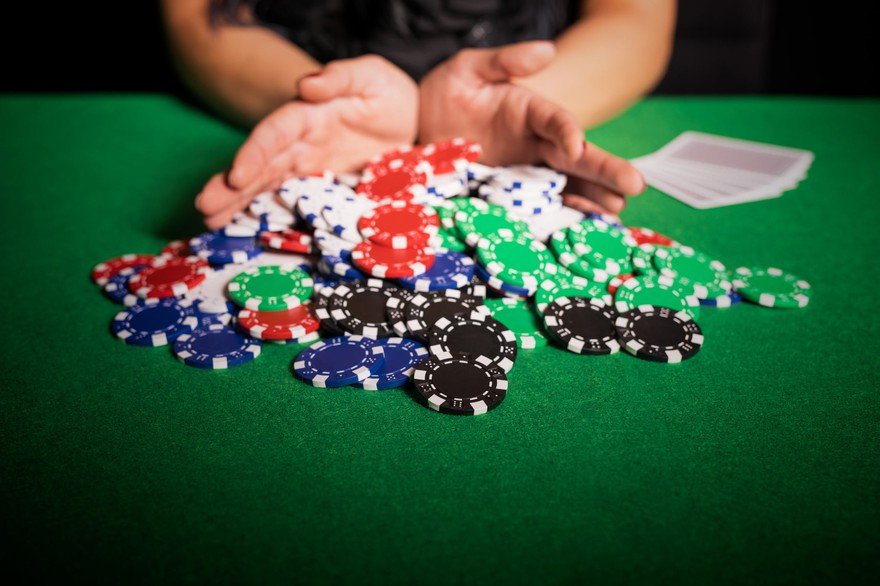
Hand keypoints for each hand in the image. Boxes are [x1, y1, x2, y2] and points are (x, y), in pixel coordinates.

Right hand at [196, 55, 418, 228]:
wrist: (411, 120)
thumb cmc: (387, 93)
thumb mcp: (371, 76)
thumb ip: (341, 78)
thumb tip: (306, 85)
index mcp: (308, 114)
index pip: (275, 133)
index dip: (254, 153)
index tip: (236, 176)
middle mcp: (300, 142)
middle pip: (260, 164)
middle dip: (231, 185)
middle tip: (204, 207)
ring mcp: (307, 166)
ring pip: (266, 185)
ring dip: (238, 203)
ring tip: (210, 221)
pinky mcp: (319, 187)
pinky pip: (288, 201)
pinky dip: (265, 214)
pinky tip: (242, 228)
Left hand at [419, 42, 643, 214]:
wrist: (416, 128)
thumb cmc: (448, 92)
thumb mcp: (470, 68)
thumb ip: (505, 60)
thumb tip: (546, 51)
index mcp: (530, 111)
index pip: (556, 120)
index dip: (567, 132)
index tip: (575, 147)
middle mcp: (535, 143)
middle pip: (575, 158)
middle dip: (604, 171)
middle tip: (634, 186)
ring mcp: (525, 172)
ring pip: (565, 186)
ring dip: (590, 200)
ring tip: (615, 212)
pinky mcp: (509, 197)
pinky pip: (539, 209)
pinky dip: (560, 219)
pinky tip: (582, 230)